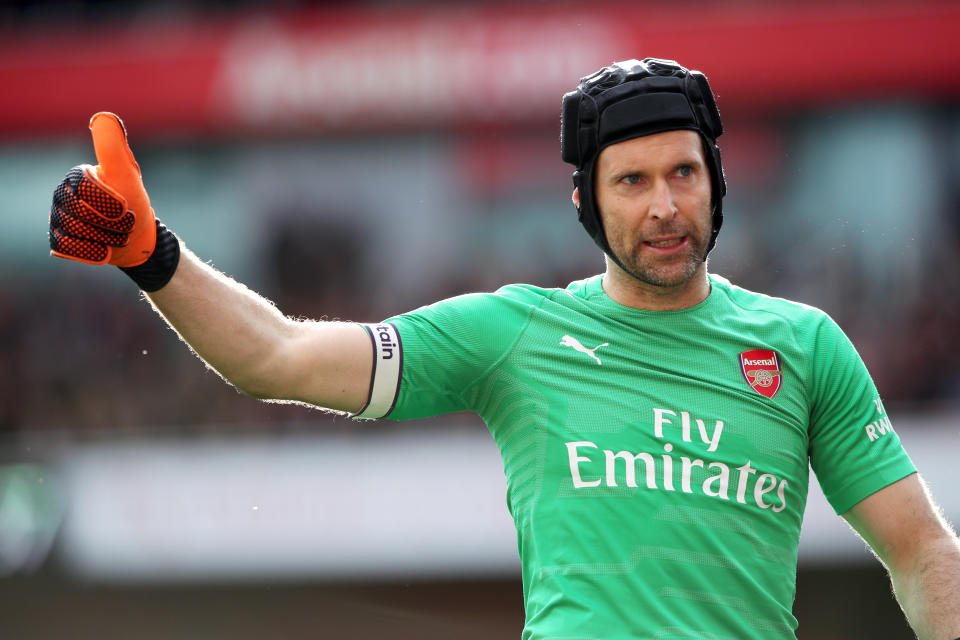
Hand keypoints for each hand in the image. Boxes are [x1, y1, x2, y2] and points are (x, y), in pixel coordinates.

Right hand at [49, 112, 156, 267]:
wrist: (137, 237)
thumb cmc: (133, 201)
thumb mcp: (127, 174)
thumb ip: (114, 148)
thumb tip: (103, 117)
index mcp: (76, 176)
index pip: (83, 189)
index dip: (107, 202)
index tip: (126, 207)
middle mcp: (61, 195)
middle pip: (79, 214)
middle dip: (111, 223)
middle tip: (126, 223)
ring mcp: (58, 218)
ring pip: (75, 232)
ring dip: (105, 238)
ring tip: (116, 235)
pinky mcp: (60, 241)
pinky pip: (70, 249)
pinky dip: (92, 251)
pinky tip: (103, 247)